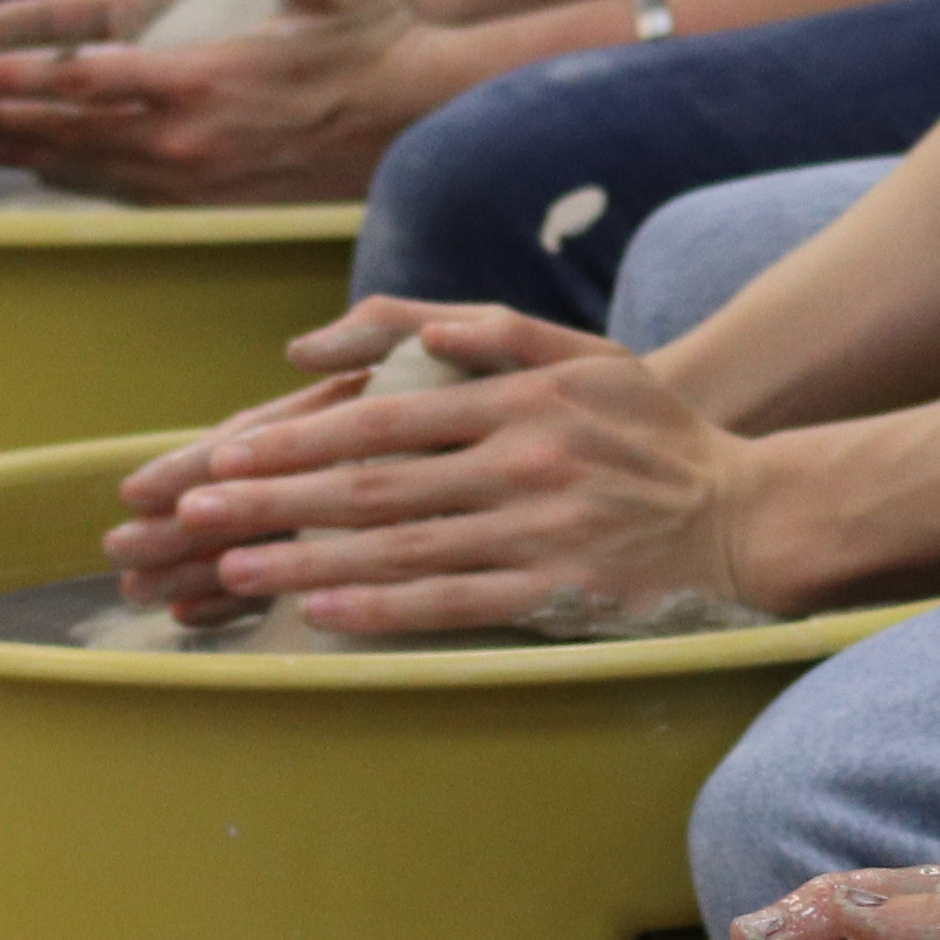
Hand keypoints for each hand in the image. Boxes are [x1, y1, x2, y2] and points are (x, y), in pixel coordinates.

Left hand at [0, 0, 476, 202]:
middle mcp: (187, 140)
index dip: (9, 80)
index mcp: (199, 82)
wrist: (422, 117)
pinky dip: (73, 181)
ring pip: (88, 170)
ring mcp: (199, 179)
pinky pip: (124, 194)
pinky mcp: (213, 200)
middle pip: (66, 133)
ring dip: (21, 154)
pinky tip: (44, 175)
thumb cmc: (371, 35)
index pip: (78, 83)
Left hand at [103, 299, 779, 634]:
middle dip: (274, 497)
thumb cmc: (653, 431)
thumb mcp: (585, 354)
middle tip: (193, 508)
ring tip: (230, 563)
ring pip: (400, 546)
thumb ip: (492, 330)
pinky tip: (319, 609)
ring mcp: (538, 529)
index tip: (224, 450)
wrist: (746, 512)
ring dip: (307, 555)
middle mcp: (523, 460)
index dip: (297, 438)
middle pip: (375, 484)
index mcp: (520, 398)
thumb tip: (406, 336)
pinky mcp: (556, 591)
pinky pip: (453, 601)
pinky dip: (382, 606)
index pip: (383, 418)